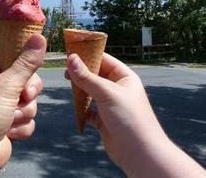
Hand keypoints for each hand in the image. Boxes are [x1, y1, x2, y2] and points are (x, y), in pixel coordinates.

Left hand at [0, 34, 45, 177]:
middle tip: (23, 96)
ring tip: (9, 119)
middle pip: (27, 77)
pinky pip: (28, 119)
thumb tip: (39, 37)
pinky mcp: (10, 122)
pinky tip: (9, 132)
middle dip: (29, 91)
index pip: (11, 51)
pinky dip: (22, 127)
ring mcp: (3, 104)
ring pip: (30, 100)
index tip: (34, 61)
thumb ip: (26, 63)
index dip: (24, 55)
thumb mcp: (5, 86)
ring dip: (24, 112)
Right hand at [66, 53, 205, 177]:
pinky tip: (75, 108)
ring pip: (90, 91)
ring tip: (68, 86)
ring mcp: (110, 104)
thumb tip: (71, 58)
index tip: (70, 51)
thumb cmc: (130, 118)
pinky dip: (81, 108)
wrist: (140, 154)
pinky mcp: (103, 119)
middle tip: (65, 71)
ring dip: (79, 90)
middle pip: (95, 74)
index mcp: (124, 77)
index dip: (87, 54)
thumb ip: (87, 77)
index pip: (103, 59)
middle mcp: (118, 89)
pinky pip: (88, 109)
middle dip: (81, 72)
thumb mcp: (106, 93)